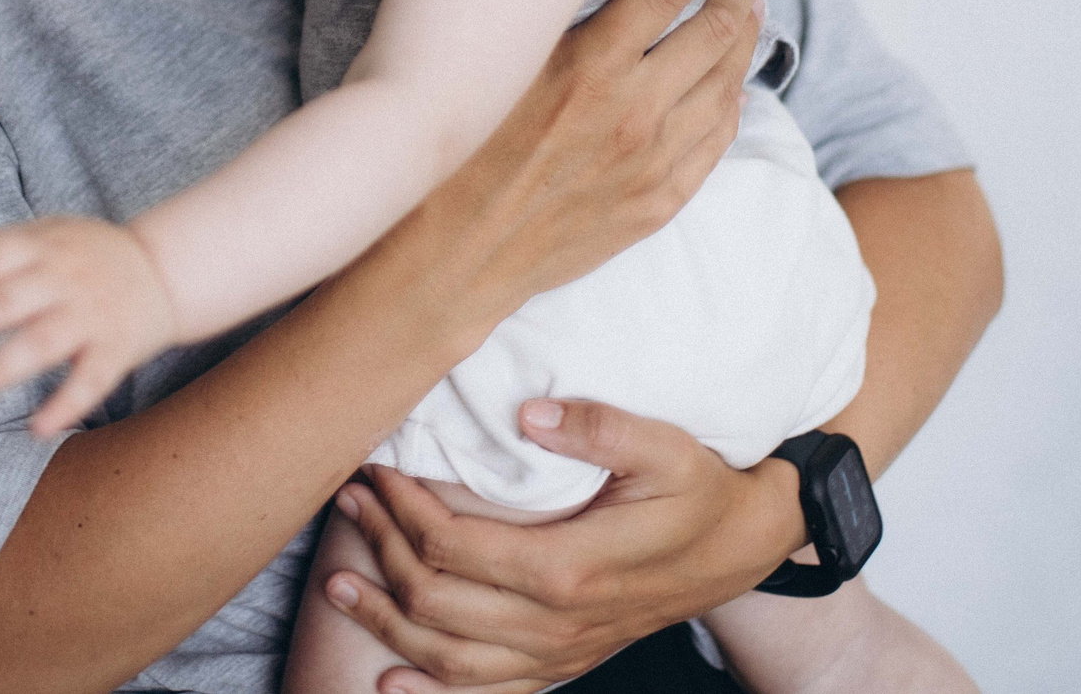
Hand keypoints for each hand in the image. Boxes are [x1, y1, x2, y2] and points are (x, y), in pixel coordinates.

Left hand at [0, 217, 177, 437]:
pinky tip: (36, 428)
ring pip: (40, 343)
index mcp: (44, 245)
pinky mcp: (118, 348)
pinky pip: (90, 381)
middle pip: (4, 303)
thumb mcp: (47, 236)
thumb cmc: (92, 256)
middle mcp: (66, 277)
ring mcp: (93, 313)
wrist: (166, 269)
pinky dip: (65, 406)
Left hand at [322, 401, 800, 692]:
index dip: (403, 509)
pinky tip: (388, 682)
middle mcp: (556, 621)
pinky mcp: (564, 663)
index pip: (454, 547)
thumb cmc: (699, 490)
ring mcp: (559, 651)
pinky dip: (432, 691)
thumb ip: (598, 427)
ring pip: (449, 657)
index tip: (376, 468)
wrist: (744, 549)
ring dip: (385, 623)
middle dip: (380, 552)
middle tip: (347, 502)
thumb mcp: (665, 446)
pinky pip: (488, 692)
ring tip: (336, 586)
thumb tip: (528, 414)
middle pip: (437, 600)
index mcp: (570, 566)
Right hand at [435, 0, 759, 309]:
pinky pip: (717, 142)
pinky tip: (729, 89)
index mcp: (587, 62)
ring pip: (726, 84)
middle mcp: (632, 107)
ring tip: (744, 17)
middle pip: (714, 29)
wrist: (448, 266)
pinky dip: (730, 106)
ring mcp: (652, 160)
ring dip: (740, 44)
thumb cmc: (442, 160)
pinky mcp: (657, 202)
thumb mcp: (453, 64)